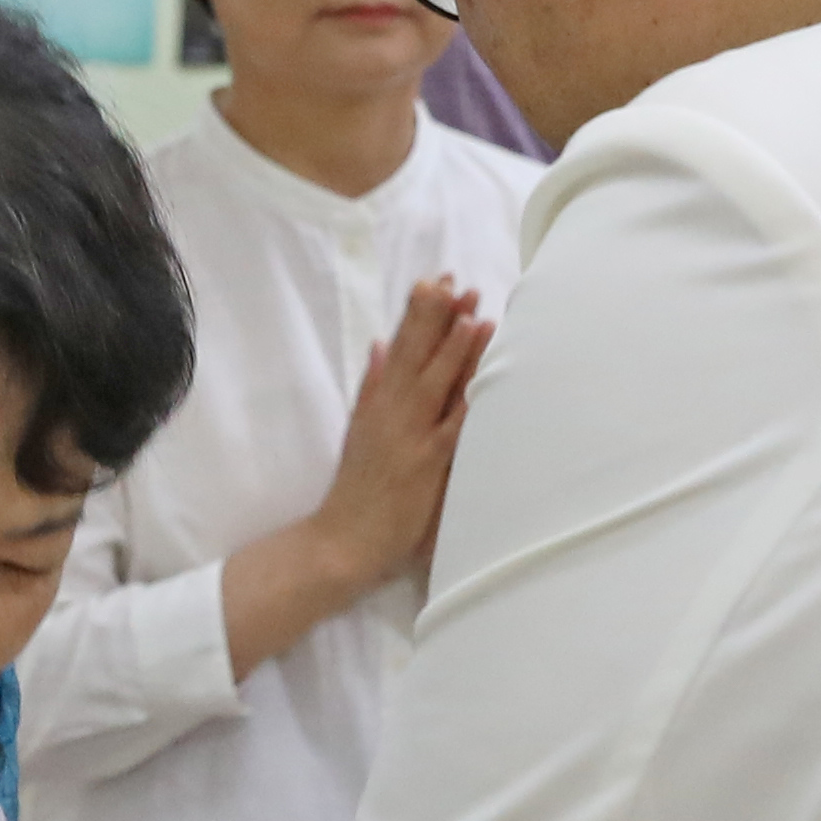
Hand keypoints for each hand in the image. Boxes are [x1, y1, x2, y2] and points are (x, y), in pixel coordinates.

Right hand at [310, 279, 490, 596]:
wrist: (341, 541)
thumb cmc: (356, 492)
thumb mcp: (357, 430)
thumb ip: (370, 387)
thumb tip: (378, 345)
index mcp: (376, 403)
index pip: (398, 346)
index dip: (418, 313)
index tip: (434, 280)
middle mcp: (390, 412)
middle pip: (414, 354)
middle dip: (436, 315)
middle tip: (454, 280)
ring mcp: (409, 436)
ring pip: (433, 380)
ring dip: (453, 344)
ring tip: (472, 308)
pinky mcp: (426, 463)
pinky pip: (451, 424)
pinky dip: (465, 395)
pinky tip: (479, 373)